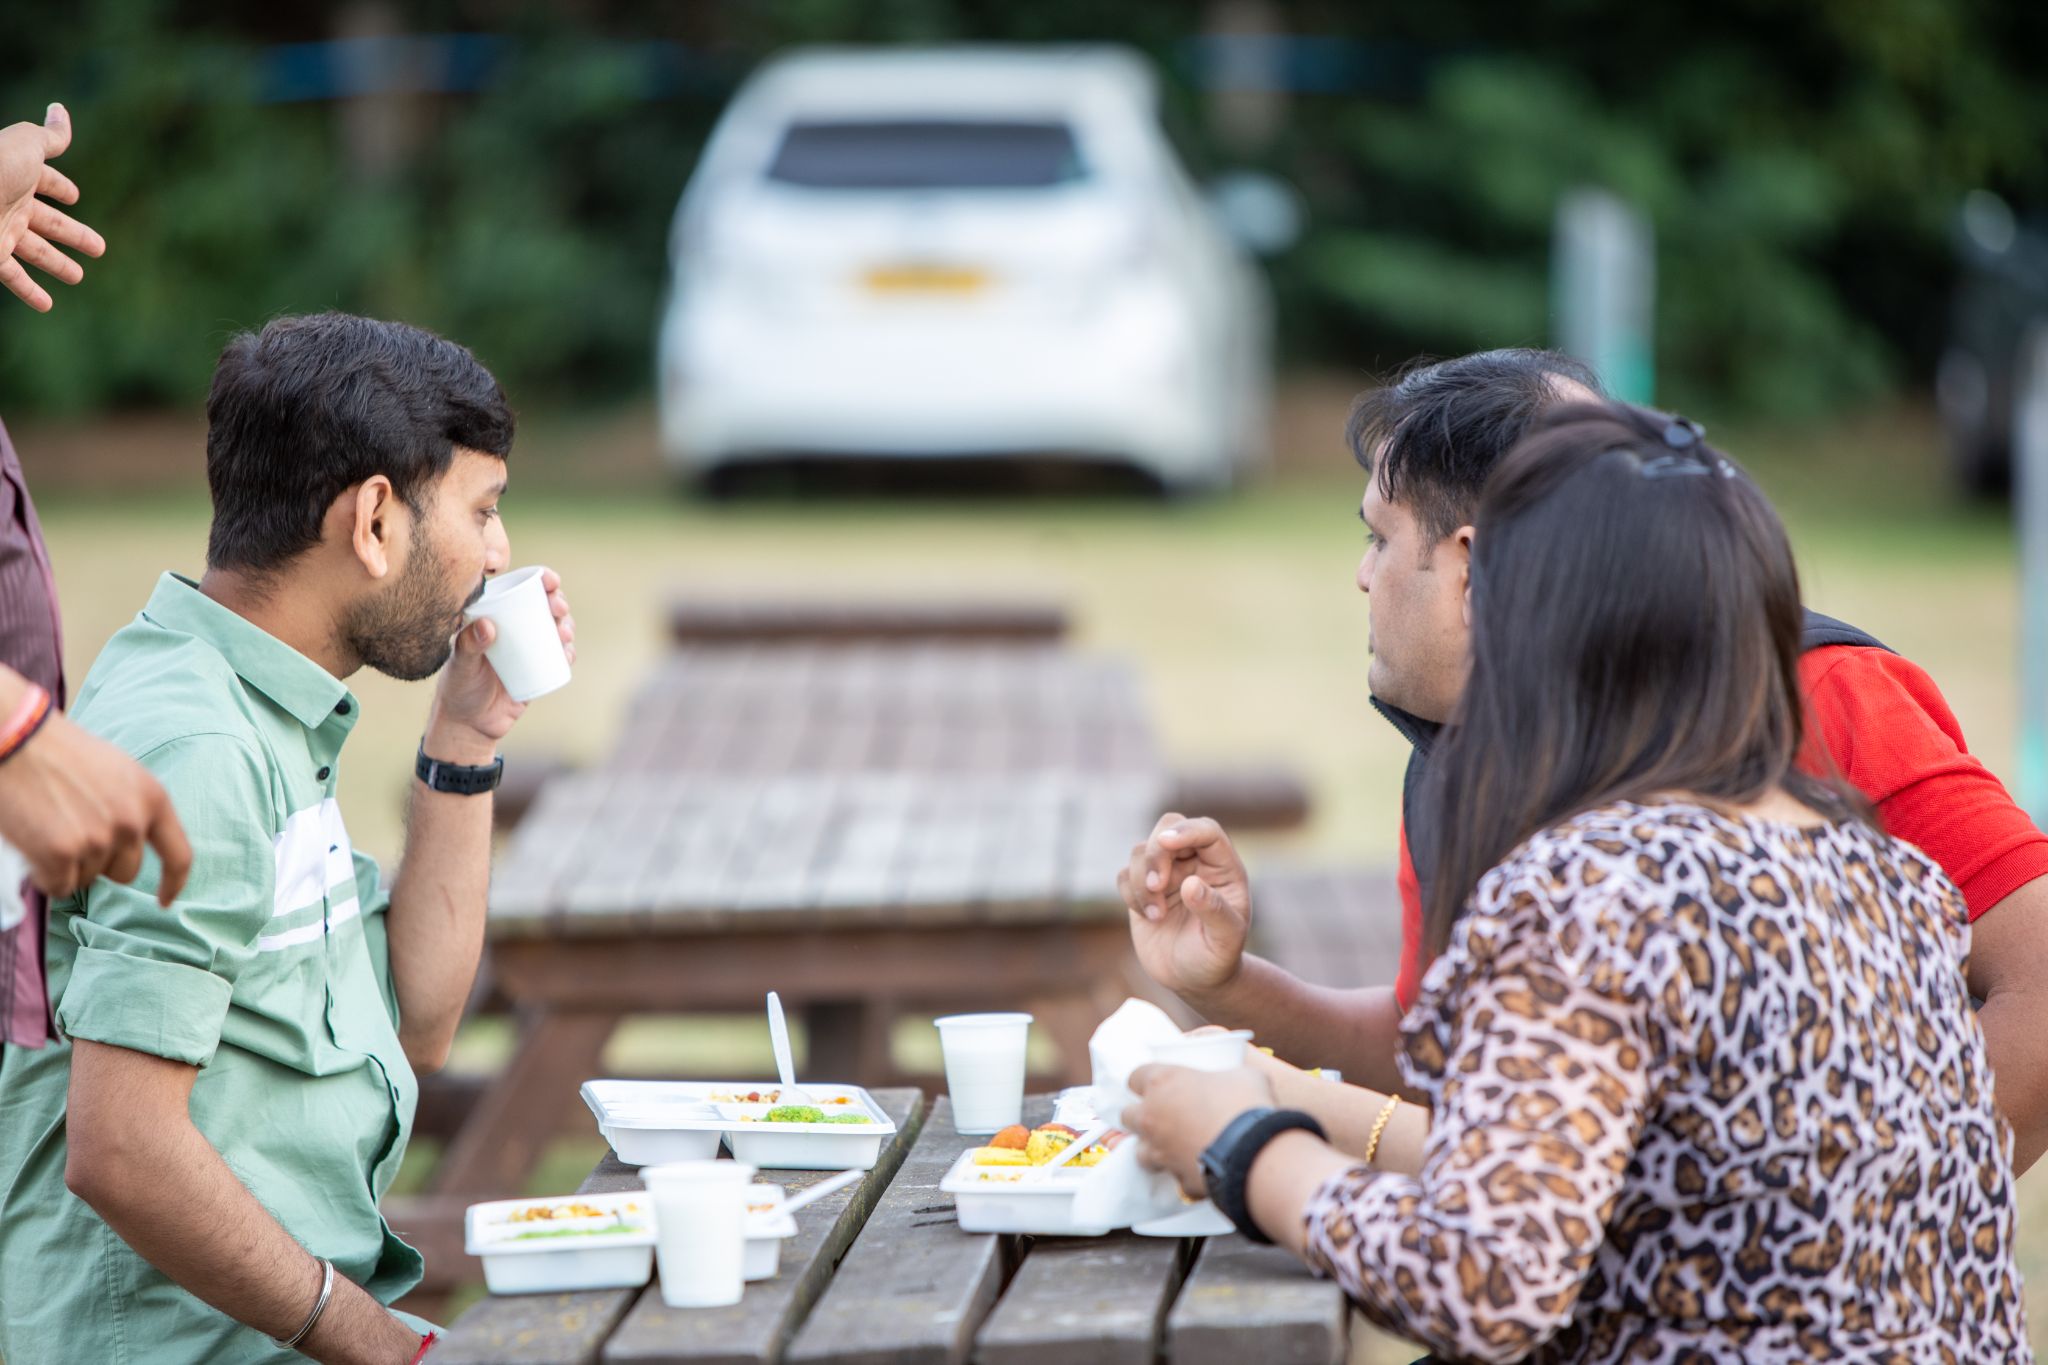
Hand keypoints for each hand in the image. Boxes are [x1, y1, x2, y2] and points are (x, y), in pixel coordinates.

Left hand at [0, 104, 105, 311]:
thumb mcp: (25, 146)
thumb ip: (50, 136)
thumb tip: (60, 111)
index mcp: (20, 174)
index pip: (46, 181)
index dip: (60, 187)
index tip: (73, 197)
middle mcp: (10, 203)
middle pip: (48, 221)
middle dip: (73, 233)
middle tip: (98, 247)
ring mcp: (0, 231)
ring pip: (35, 252)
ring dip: (56, 264)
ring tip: (77, 277)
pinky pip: (12, 277)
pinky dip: (30, 291)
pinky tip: (46, 304)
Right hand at [0, 711, 191, 903]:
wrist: (17, 739)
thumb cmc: (61, 752)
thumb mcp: (119, 773)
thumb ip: (133, 807)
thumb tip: (130, 845)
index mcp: (153, 798)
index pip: (179, 856)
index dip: (173, 883)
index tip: (164, 901)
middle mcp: (132, 822)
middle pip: (126, 872)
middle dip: (101, 863)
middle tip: (72, 834)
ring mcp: (98, 840)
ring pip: (87, 880)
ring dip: (68, 865)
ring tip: (49, 827)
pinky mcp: (61, 854)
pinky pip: (60, 887)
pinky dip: (45, 876)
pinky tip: (34, 846)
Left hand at [425, 570, 574, 760]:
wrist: (470, 724)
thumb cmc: (459, 689)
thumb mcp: (460, 666)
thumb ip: (468, 646)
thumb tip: (488, 625)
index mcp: (495, 616)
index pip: (519, 590)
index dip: (539, 579)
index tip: (549, 580)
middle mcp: (514, 629)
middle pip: (543, 606)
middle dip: (558, 601)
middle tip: (558, 607)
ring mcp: (529, 649)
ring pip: (556, 629)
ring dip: (567, 625)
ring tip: (563, 632)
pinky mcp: (540, 669)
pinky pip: (560, 657)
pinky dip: (568, 653)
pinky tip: (568, 654)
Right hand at [1118, 813, 1251, 998]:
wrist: (1195, 979)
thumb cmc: (1218, 957)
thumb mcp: (1226, 939)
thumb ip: (1214, 911)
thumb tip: (1191, 884)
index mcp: (1222, 867)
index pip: (1205, 831)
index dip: (1186, 830)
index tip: (1166, 842)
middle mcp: (1194, 863)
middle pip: (1167, 827)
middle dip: (1157, 853)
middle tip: (1158, 885)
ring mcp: (1167, 874)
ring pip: (1142, 852)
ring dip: (1143, 881)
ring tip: (1158, 915)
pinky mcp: (1142, 889)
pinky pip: (1125, 875)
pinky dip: (1131, 894)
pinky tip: (1150, 918)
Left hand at [1123, 1062, 1275, 1198]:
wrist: (1255, 1152)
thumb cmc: (1246, 1104)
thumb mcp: (1243, 1074)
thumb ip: (1227, 1075)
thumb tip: (1235, 1080)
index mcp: (1162, 1082)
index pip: (1135, 1077)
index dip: (1147, 1081)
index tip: (1160, 1085)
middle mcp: (1152, 1117)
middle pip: (1128, 1115)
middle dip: (1142, 1116)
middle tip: (1164, 1115)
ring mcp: (1160, 1151)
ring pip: (1141, 1152)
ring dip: (1154, 1149)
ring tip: (1175, 1147)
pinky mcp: (1177, 1179)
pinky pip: (1175, 1177)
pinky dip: (1184, 1174)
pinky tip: (1200, 1169)